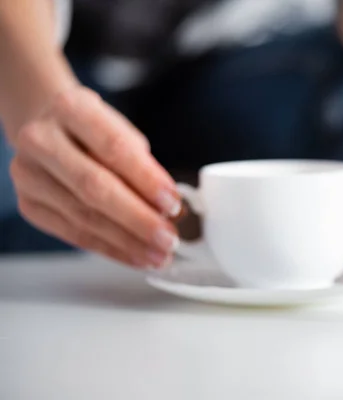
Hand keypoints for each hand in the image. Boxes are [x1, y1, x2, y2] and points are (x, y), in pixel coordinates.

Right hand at [10, 85, 181, 267]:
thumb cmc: (93, 131)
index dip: (146, 180)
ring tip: (159, 254)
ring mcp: (28, 174)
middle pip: (94, 187)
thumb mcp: (122, 132)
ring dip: (128, 241)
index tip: (173, 203)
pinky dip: (111, 249)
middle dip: (138, 219)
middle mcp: (41, 139)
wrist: (48, 127)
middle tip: (169, 239)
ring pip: (84, 216)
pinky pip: (74, 234)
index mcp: (71, 108)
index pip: (113, 148)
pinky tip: (136, 256)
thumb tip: (172, 210)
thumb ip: (145, 166)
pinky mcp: (29, 204)